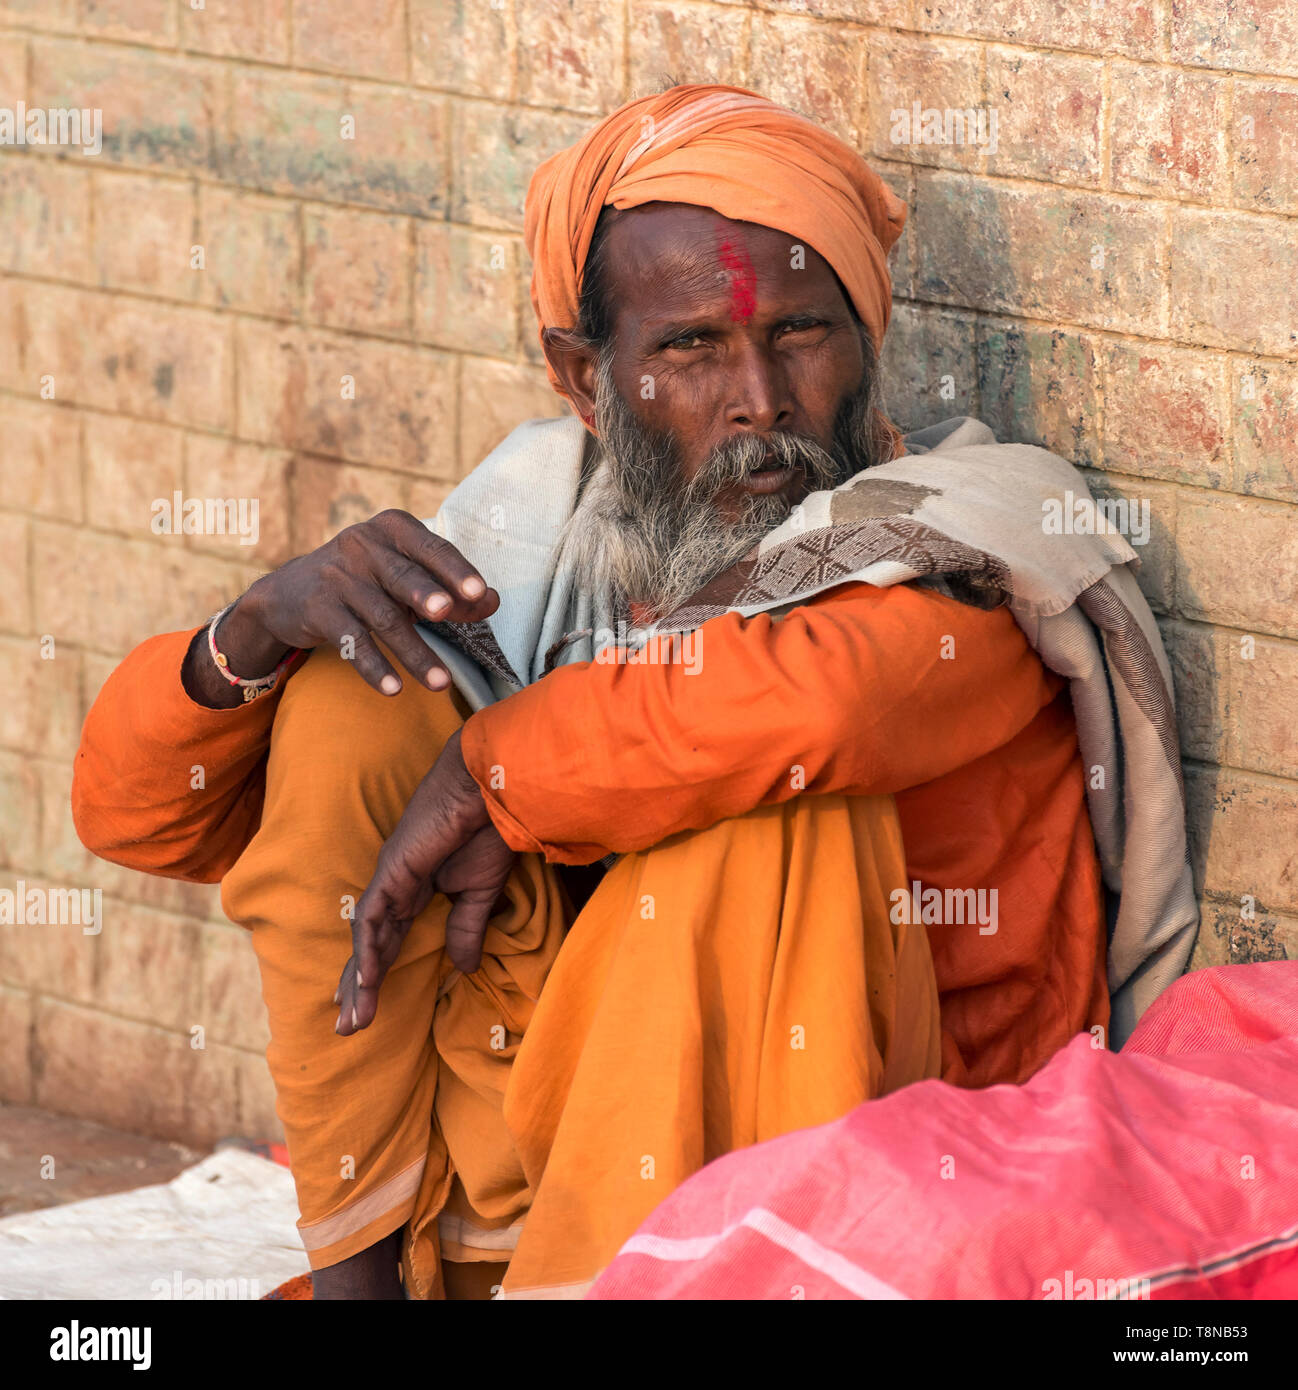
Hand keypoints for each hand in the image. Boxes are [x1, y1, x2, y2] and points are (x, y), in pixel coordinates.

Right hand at [182, 510, 497, 707]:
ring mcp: (337, 577)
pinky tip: (393, 689)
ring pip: (382, 617)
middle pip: (401, 574)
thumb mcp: (407, 579)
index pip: (430, 547)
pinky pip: (351, 641)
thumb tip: (492, 601)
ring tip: (441, 683)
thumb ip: (451, 590)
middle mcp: (362, 546)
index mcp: (393, 530)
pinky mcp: (318, 610)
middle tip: (447, 613)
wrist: (291, 592)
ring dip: (413, 652)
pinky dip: (374, 667)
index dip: (455, 569)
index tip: (478, 591)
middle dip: (425, 594)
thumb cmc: (369, 581)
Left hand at [334, 730, 517, 1034]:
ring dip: (359, 980)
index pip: (389, 940)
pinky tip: (367, 981)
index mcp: (416, 890)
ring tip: (352, 1020)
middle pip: (371, 946)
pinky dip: (369, 950)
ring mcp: (390, 878)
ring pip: (366, 938)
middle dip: (359, 988)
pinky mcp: (392, 871)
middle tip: (348, 1029)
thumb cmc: (488, 830)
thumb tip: (463, 968)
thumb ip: (466, 929)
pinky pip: (373, 918)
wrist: (491, 792)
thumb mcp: (480, 894)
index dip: (377, 974)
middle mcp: (396, 887)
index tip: (367, 1010)